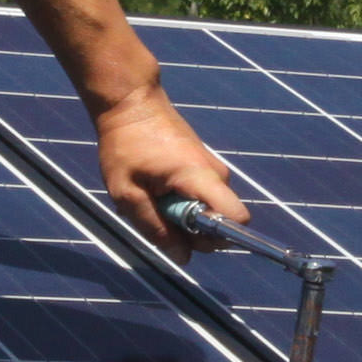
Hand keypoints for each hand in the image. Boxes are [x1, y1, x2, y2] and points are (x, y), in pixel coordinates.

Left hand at [92, 84, 242, 259]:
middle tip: (156, 214)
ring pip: (208, 213)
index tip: (185, 237)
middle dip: (191, 232)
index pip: (236, 218)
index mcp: (199, 177)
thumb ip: (154, 227)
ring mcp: (213, 171)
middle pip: (220, 223)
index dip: (217, 237)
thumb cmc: (125, 144)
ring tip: (152, 198)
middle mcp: (216, 174)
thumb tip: (182, 257)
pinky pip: (201, 200)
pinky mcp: (205, 169)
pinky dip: (181, 203)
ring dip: (182, 217)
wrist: (131, 104)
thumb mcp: (127, 193)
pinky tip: (156, 190)